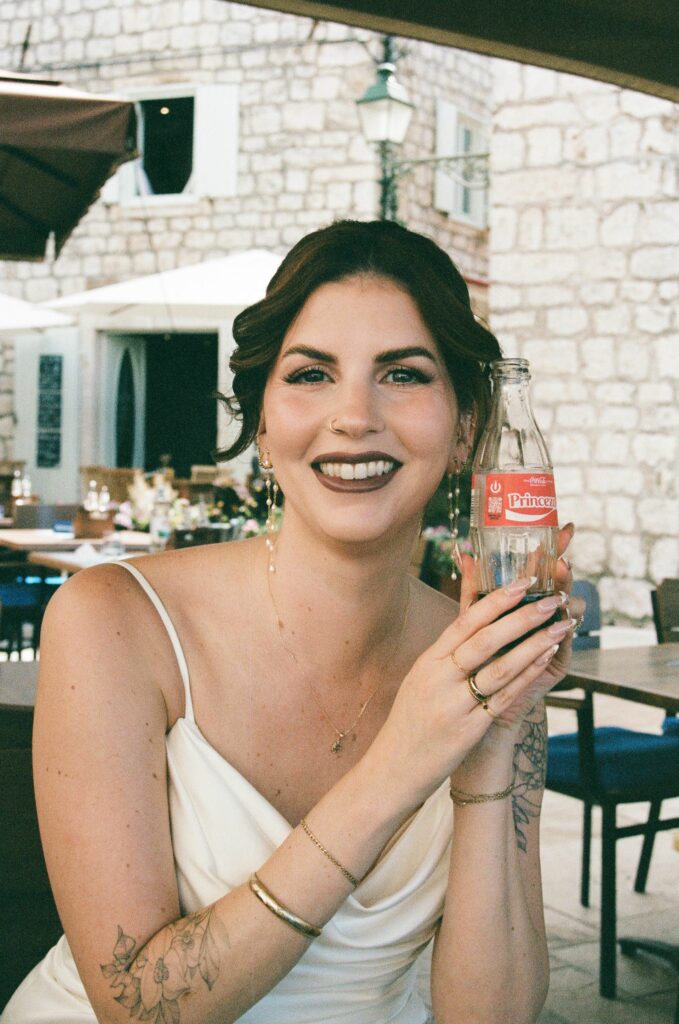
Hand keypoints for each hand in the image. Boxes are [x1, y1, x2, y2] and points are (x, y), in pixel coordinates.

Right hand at [371, 535, 582, 805]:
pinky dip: (528, 674)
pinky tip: (547, 658)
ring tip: (560, 625)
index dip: (495, 600)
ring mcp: (454, 705)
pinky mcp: (469, 730)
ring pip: (500, 667)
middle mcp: (439, 679)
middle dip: (522, 616)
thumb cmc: (411, 721)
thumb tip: (471, 620)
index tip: (523, 581)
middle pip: (485, 639)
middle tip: (551, 598)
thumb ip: (446, 652)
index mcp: (428, 662)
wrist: (393, 768)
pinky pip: (504, 697)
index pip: (464, 622)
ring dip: (535, 643)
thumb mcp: (421, 679)